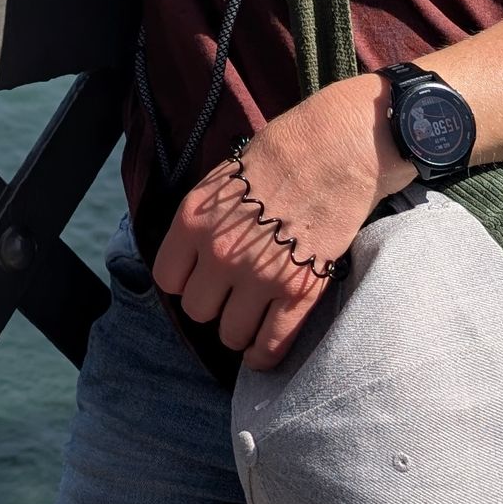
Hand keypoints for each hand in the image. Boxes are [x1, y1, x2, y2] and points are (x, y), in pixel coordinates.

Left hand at [150, 76, 411, 369]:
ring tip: (253, 312)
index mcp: (194, 220)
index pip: (167, 279)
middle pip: (197, 311)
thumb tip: (194, 255)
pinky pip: (270, 346)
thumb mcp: (221, 180)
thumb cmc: (278, 156)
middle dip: (214, 303)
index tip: (200, 276)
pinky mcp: (299, 291)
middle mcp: (220, 253)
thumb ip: (204, 222)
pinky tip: (265, 349)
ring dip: (240, 327)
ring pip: (230, 335)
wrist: (335, 149)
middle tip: (232, 291)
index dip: (185, 280)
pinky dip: (266, 355)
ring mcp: (259, 276)